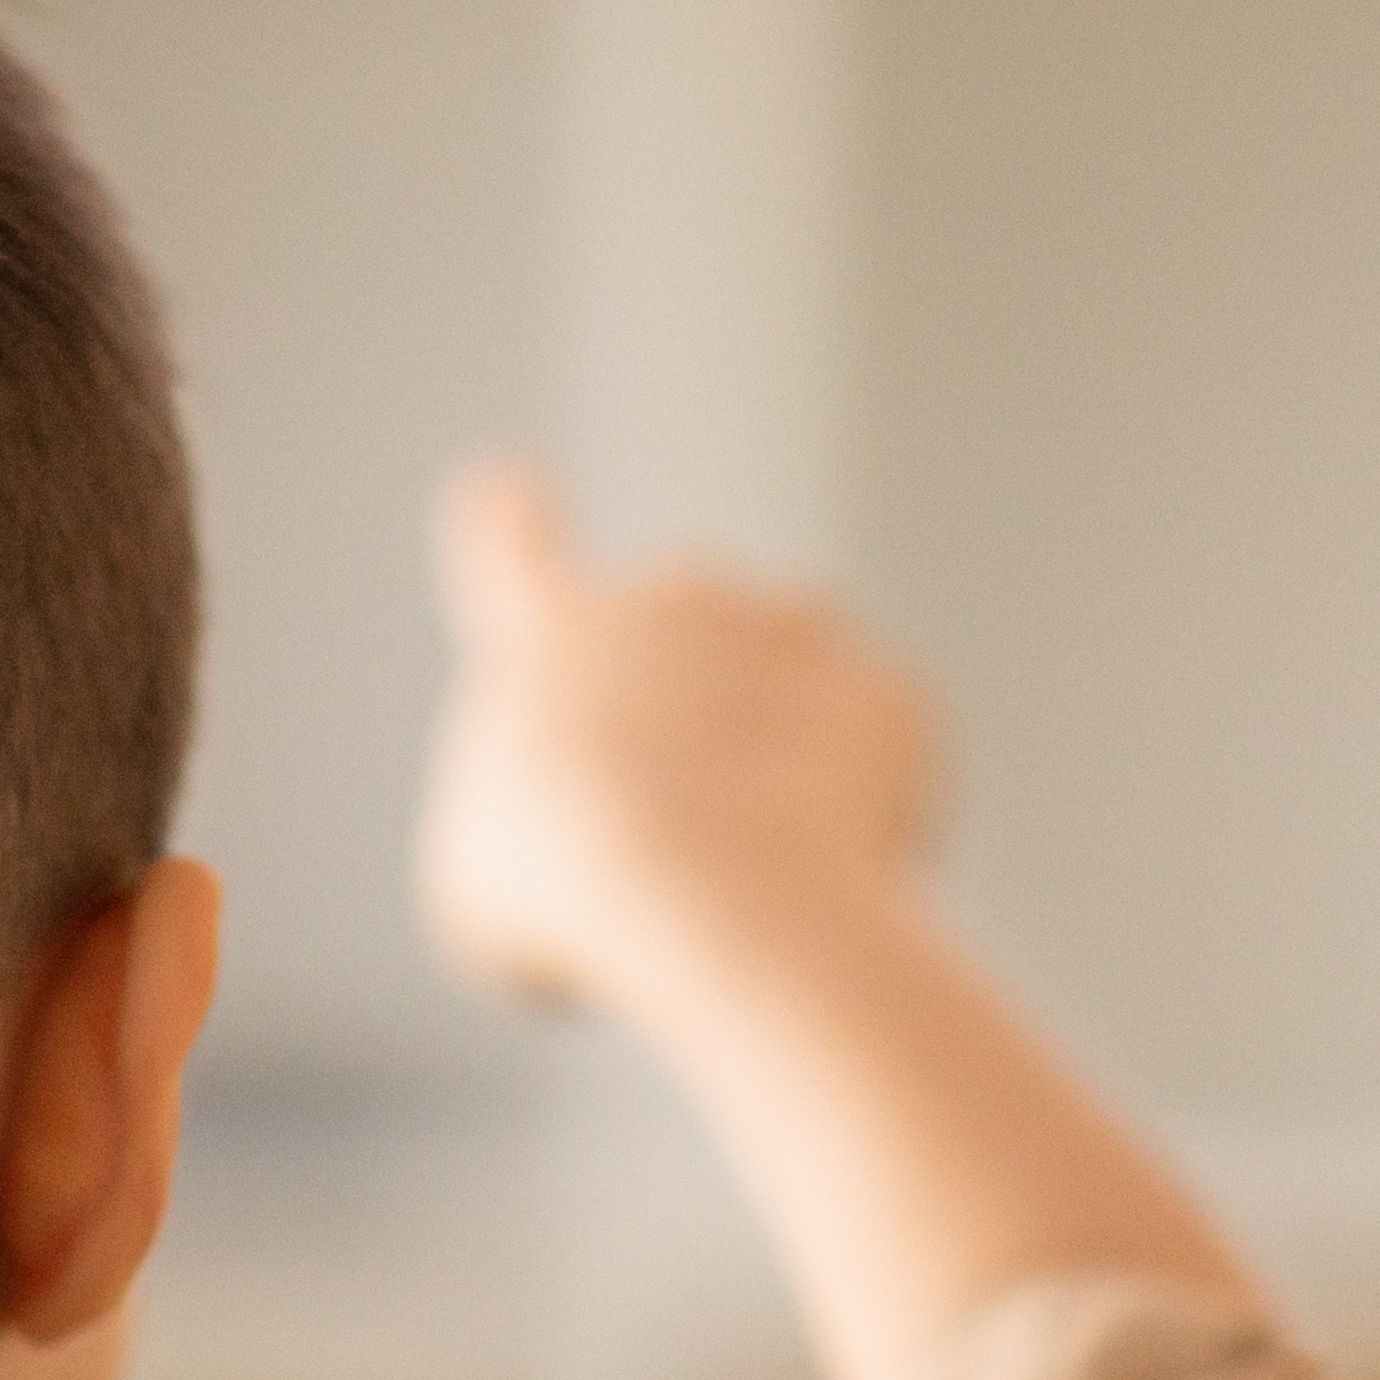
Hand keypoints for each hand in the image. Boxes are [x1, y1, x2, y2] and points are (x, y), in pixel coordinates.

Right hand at [415, 461, 939, 1027]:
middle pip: (684, 657)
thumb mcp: (494, 888)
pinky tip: (828, 884)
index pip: (509, 543)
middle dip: (695, 735)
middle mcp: (676, 597)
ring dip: (783, 775)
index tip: (511, 485)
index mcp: (551, 632)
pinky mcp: (886, 690)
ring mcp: (793, 632)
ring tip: (757, 874)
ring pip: (790, 709)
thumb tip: (603, 852)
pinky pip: (877, 766)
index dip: (510, 523)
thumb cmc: (572, 894)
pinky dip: (863, 831)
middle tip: (685, 843)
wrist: (712, 890)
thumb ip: (539, 836)